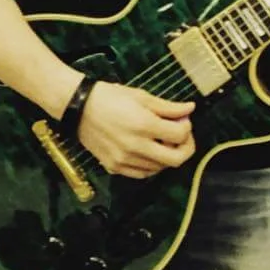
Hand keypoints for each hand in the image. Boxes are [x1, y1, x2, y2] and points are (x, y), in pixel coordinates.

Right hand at [76, 82, 195, 178]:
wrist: (78, 107)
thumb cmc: (110, 96)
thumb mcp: (141, 96)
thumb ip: (168, 107)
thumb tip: (191, 109)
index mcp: (143, 124)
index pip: (180, 135)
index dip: (187, 127)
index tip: (182, 120)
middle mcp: (135, 146)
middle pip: (176, 160)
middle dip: (185, 148)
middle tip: (181, 137)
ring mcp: (124, 160)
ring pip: (160, 168)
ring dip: (167, 156)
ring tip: (161, 141)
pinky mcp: (114, 167)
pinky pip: (142, 174)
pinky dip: (151, 166)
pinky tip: (149, 152)